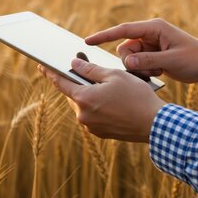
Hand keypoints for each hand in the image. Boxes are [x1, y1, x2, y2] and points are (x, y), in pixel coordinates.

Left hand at [38, 59, 166, 142]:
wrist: (155, 124)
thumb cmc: (136, 97)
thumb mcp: (113, 76)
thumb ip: (90, 70)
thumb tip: (74, 64)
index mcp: (83, 99)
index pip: (61, 83)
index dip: (50, 73)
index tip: (42, 67)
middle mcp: (83, 116)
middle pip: (73, 94)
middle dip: (78, 83)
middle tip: (84, 70)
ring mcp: (91, 127)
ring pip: (83, 105)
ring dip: (89, 95)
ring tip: (105, 86)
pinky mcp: (100, 133)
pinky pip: (93, 116)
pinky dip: (97, 106)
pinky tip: (111, 100)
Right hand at [85, 18, 197, 87]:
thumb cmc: (195, 60)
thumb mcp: (172, 60)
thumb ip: (148, 60)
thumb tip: (127, 62)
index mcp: (154, 28)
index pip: (124, 30)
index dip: (104, 35)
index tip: (88, 41)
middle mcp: (149, 34)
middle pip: (125, 47)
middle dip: (131, 61)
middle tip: (150, 69)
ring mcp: (150, 45)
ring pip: (129, 57)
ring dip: (139, 68)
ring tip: (158, 71)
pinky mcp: (151, 54)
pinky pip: (136, 63)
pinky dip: (143, 70)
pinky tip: (160, 72)